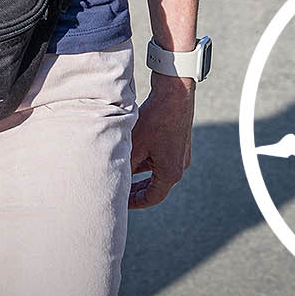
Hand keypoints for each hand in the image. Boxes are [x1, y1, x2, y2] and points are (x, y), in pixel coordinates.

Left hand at [128, 75, 194, 208]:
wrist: (175, 93)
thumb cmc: (156, 119)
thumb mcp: (135, 144)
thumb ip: (126, 164)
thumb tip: (114, 177)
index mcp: (171, 172)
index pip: (152, 197)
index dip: (135, 202)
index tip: (121, 202)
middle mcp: (179, 166)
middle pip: (156, 187)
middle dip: (137, 190)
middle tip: (120, 192)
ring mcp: (180, 154)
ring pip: (156, 171)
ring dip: (140, 173)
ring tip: (122, 172)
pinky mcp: (178, 143)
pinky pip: (160, 158)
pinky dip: (146, 160)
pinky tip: (131, 154)